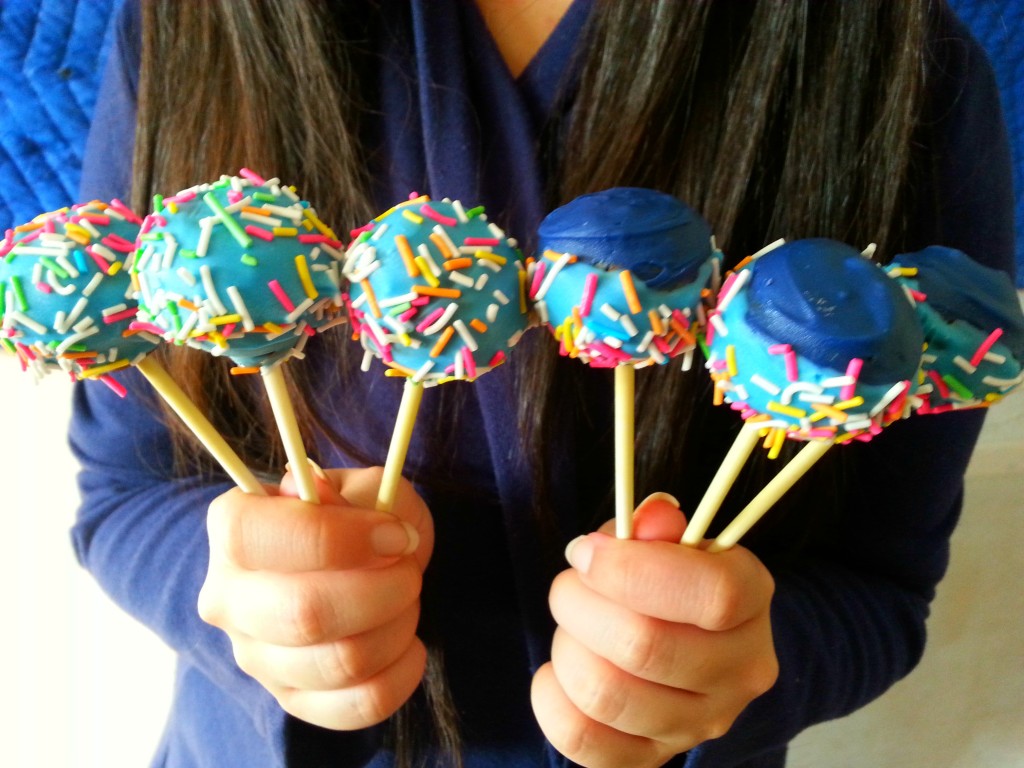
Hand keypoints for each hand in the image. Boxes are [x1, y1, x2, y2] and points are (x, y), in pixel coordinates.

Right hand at [198, 465, 432, 729]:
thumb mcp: (364, 487)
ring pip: (340, 662)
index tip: (395, 536)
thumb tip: (326, 498)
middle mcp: (228, 597)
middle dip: (384, 590)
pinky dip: (402, 674)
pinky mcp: (290, 699)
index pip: (259, 536)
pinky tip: (410, 645)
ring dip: (397, 626)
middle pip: (304, 613)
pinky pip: (358, 706)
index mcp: (232, 527)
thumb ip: (356, 491)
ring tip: (406, 601)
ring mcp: (254, 656)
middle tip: (408, 571)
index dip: (340, 539)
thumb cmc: (358, 519)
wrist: (353, 565)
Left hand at [531, 494, 777, 766]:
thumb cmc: (672, 580)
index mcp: (751, 600)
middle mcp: (739, 671)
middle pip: (645, 646)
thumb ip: (657, 527)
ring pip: (607, 695)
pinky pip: (582, 740)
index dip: (631, 570)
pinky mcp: (653, 757)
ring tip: (571, 628)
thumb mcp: (672, 542)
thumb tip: (648, 517)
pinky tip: (559, 671)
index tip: (583, 551)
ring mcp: (699, 724)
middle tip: (568, 584)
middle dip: (580, 604)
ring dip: (567, 648)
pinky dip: (551, 698)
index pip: (712, 594)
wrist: (697, 646)